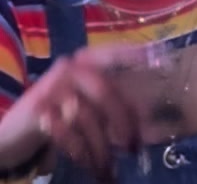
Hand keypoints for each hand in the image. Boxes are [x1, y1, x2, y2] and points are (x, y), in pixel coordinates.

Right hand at [0, 47, 142, 181]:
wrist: (15, 130)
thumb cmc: (60, 113)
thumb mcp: (86, 104)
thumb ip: (113, 105)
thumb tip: (150, 123)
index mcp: (86, 61)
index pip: (112, 52)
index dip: (131, 55)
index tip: (153, 60)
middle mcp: (70, 68)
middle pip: (104, 91)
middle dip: (122, 122)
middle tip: (133, 148)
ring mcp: (53, 87)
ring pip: (87, 117)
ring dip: (101, 148)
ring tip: (109, 170)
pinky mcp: (38, 110)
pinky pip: (67, 133)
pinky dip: (81, 152)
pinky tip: (88, 164)